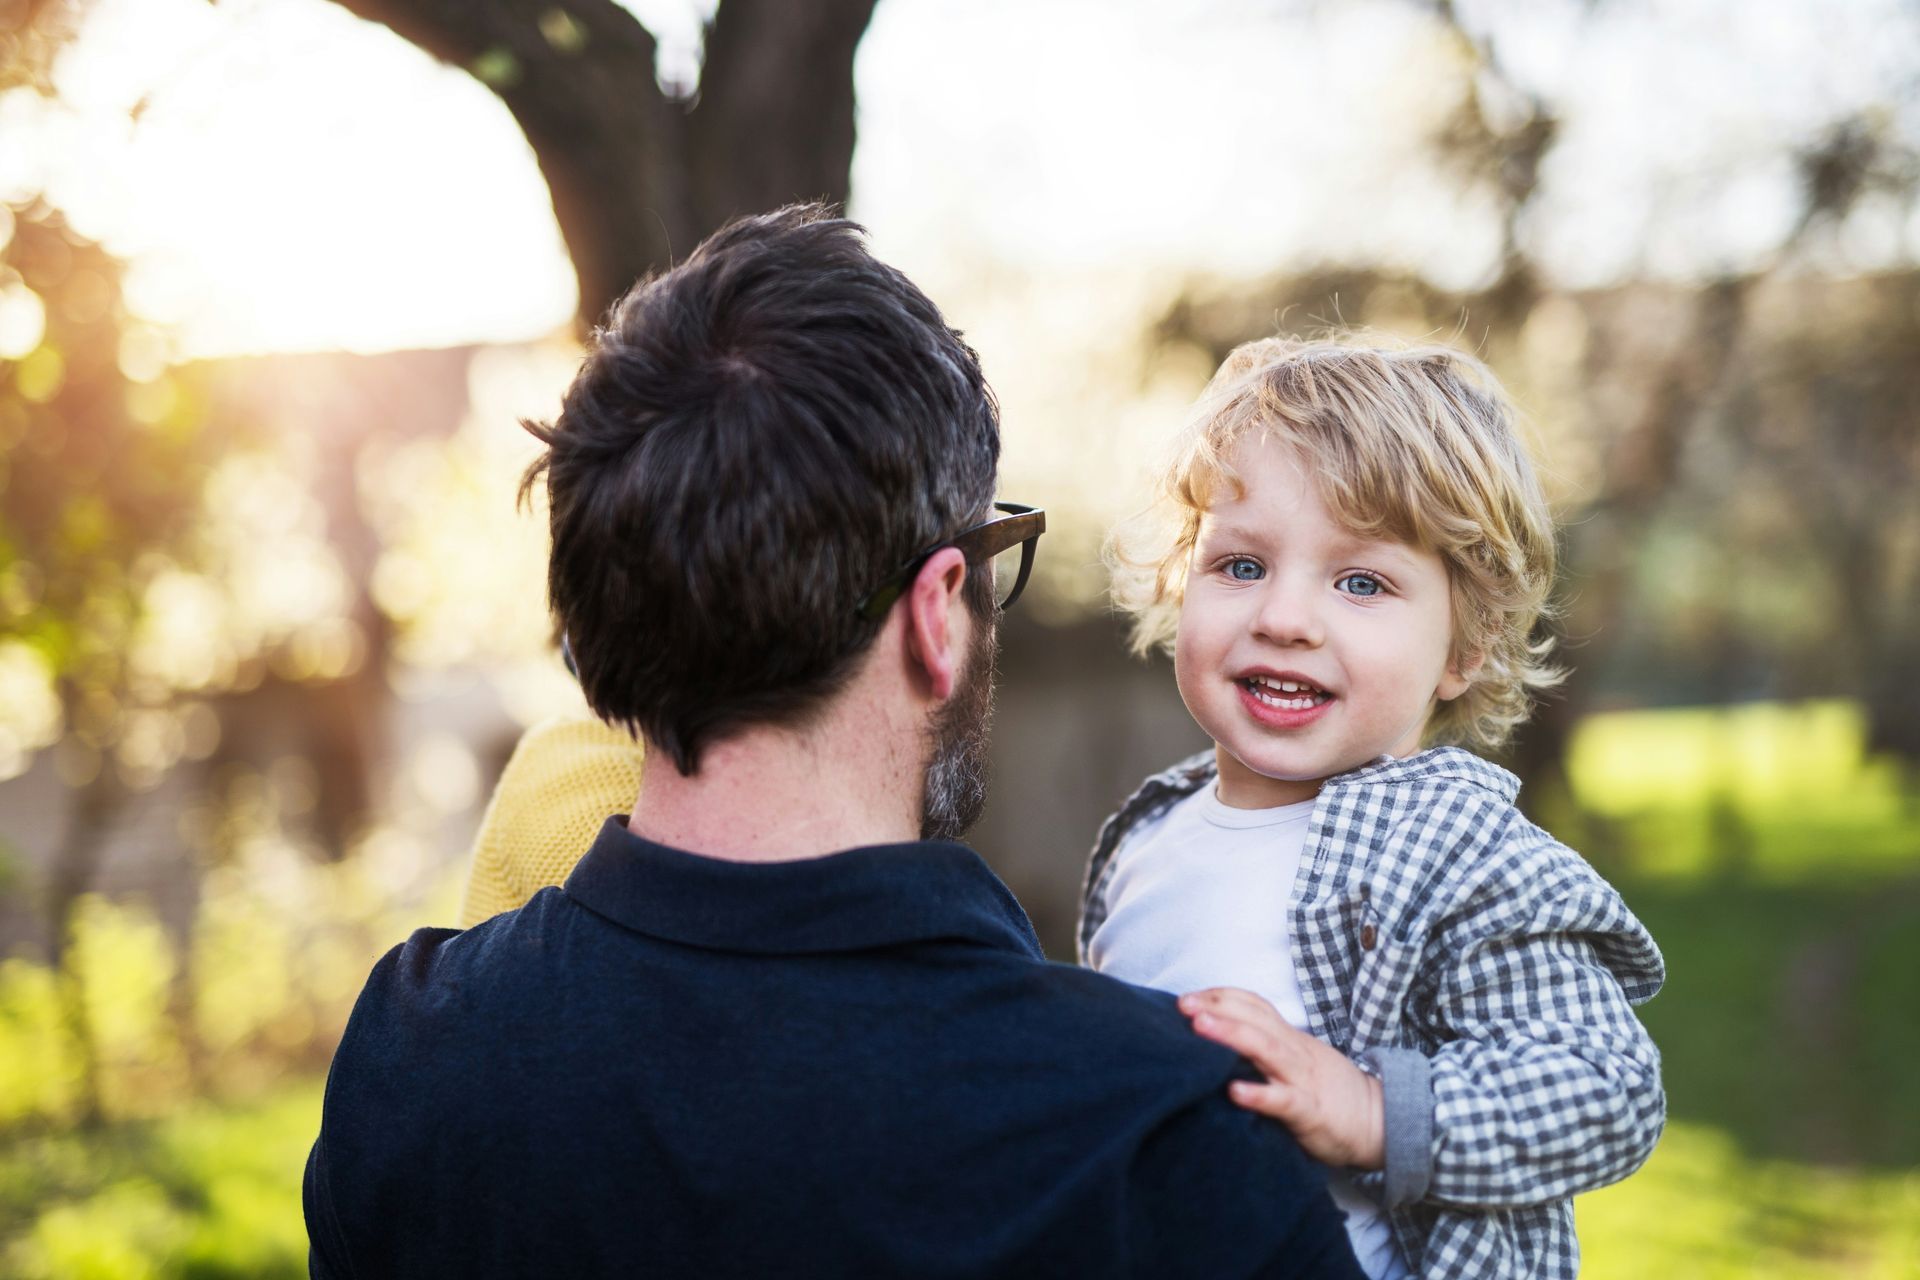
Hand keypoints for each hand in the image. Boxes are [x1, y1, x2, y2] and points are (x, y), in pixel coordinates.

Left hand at [1180, 987, 1384, 1170]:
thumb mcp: (1297, 1060)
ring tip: (1199, 1028)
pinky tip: (1234, 1092)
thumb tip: (1217, 1039)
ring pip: (1267, 1049)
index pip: (1254, 1005)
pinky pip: (1285, 1100)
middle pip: (1254, 1019)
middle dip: (1216, 1007)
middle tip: (1182, 1005)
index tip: (1187, 998)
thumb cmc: (1328, 1092)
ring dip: (1232, 1035)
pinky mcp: (1312, 1112)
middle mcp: (1294, 1051)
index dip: (1221, 996)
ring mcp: (1303, 1080)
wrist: (1380, 1121)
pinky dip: (1260, 1094)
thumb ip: (1266, 1048)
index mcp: (1289, 1038)